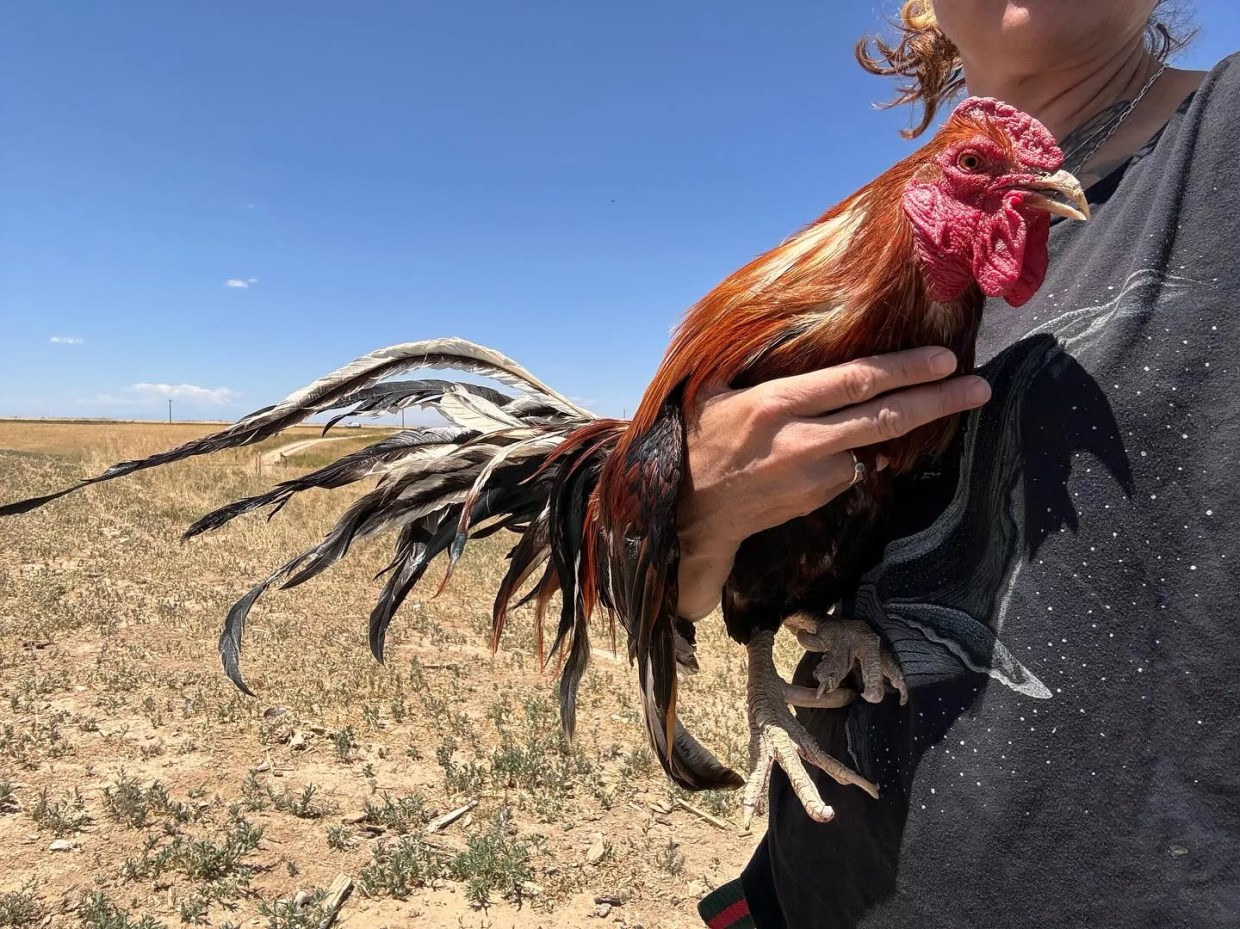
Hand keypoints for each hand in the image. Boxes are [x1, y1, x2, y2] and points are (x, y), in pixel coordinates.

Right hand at [675, 346, 989, 618]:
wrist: (683, 513)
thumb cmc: (694, 439)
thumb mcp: (711, 388)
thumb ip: (754, 361)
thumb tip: (790, 321)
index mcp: (776, 405)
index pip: (856, 381)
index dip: (906, 369)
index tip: (946, 360)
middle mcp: (800, 442)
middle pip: (884, 419)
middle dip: (939, 402)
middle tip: (981, 387)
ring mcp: (811, 478)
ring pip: (866, 446)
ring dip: (880, 431)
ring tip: (871, 419)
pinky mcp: (815, 501)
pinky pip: (845, 471)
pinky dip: (843, 457)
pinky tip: (811, 455)